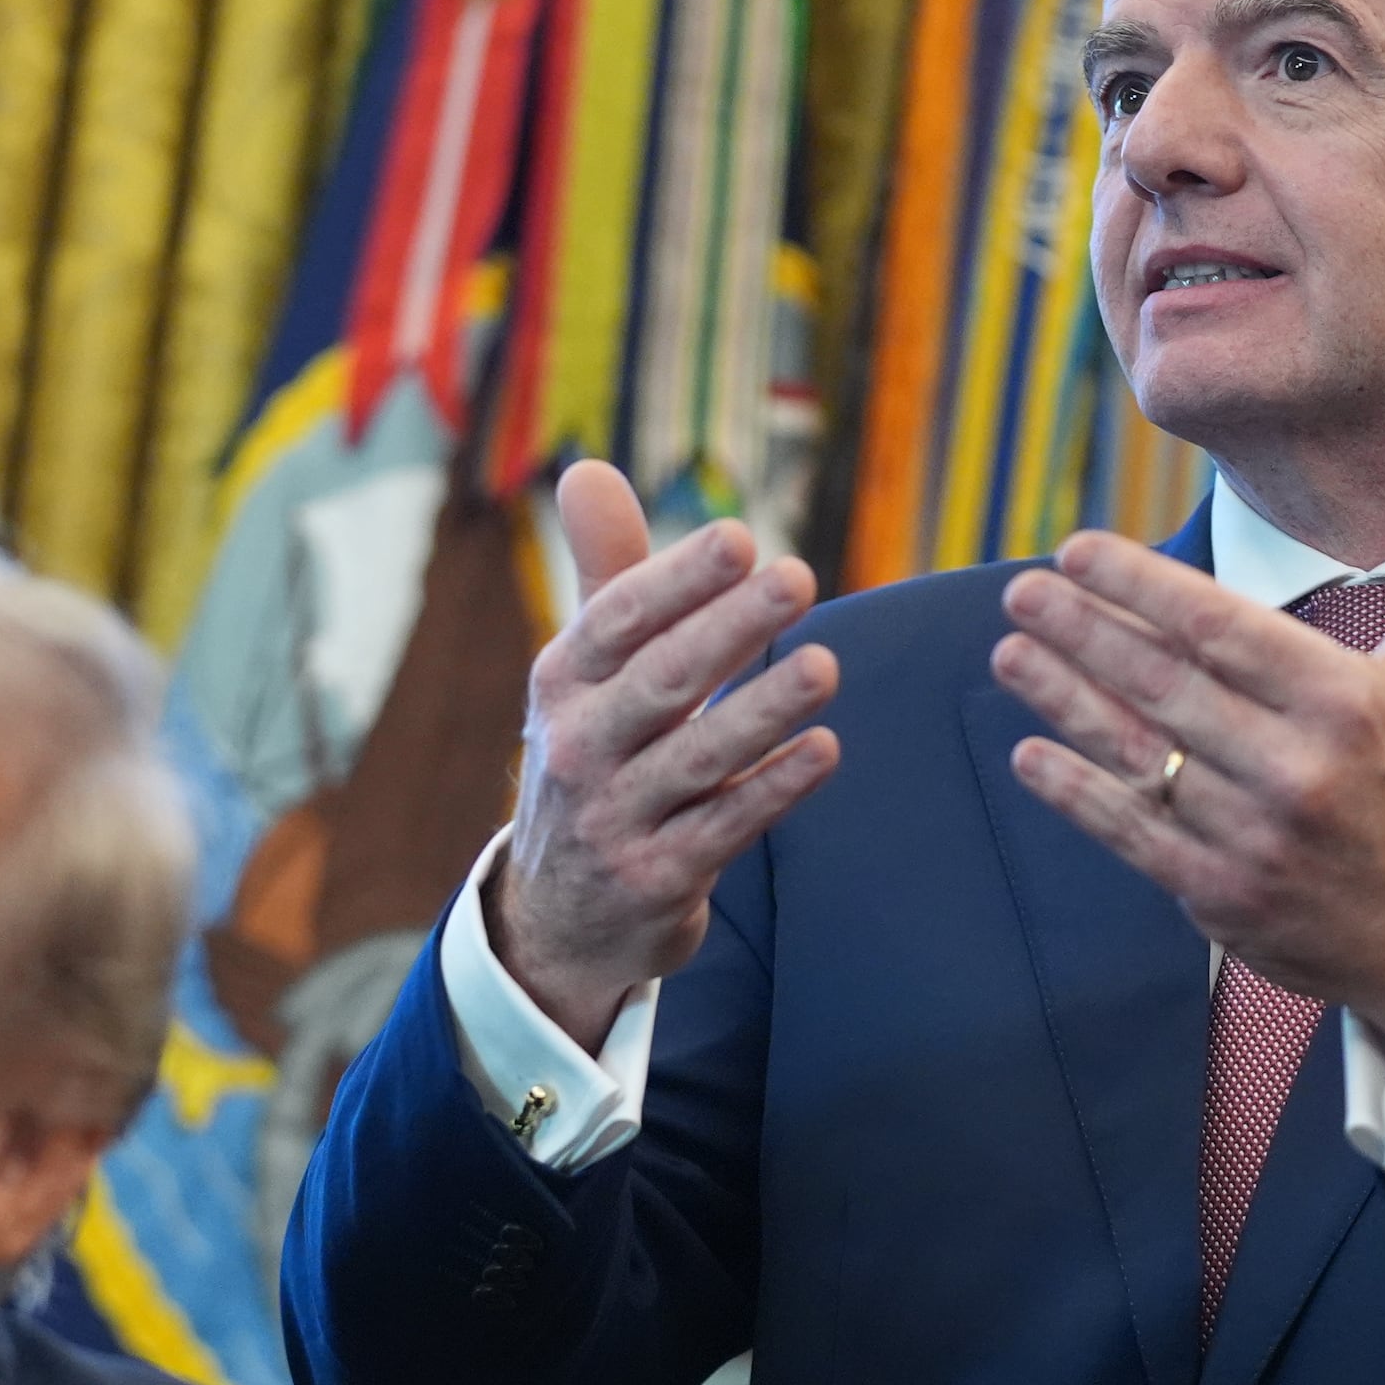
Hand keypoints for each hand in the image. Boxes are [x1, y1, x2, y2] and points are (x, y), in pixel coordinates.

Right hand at [494, 459, 841, 1049]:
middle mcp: (578, 748)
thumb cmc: (594, 760)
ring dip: (765, 709)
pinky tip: (825, 751)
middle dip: (729, 628)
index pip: (619, 620)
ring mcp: (614, 819)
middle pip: (662, 681)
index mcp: (562, 683)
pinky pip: (725, 828)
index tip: (741, 538)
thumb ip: (607, 575)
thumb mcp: (584, 676)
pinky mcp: (656, 879)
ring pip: (698, 757)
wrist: (560, 917)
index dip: (678, 579)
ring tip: (825, 665)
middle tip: (798, 578)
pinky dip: (775, 789)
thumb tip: (588, 467)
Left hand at [989, 484, 1384, 1050]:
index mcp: (1344, 702)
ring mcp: (1255, 834)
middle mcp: (1297, 766)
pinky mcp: (1223, 894)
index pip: (1223, 628)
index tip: (1079, 551)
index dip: (1143, 586)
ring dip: (1065, 701)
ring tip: (1010, 654)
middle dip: (1084, 632)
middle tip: (1022, 591)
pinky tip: (1030, 756)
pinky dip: (1078, 794)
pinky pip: (1135, 834)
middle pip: (1166, 684)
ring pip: (1141, 753)